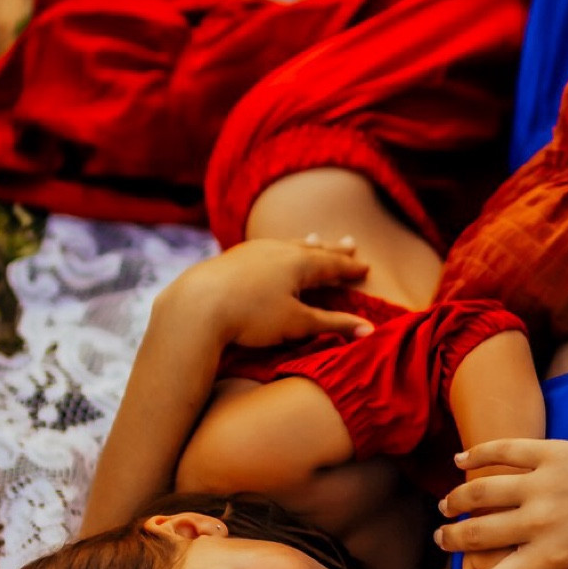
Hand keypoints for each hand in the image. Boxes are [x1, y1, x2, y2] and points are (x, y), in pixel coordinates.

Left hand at [174, 238, 371, 349]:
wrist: (197, 304)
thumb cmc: (252, 316)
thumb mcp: (297, 324)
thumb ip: (333, 324)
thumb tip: (370, 330)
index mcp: (299, 263)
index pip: (332, 264)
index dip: (350, 267)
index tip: (365, 267)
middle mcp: (279, 249)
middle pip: (313, 248)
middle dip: (333, 249)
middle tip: (350, 243)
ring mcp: (254, 250)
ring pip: (288, 244)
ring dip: (306, 243)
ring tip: (315, 238)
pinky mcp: (233, 257)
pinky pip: (266, 248)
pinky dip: (279, 248)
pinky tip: (272, 252)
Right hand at [436, 438, 567, 568]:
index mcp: (555, 558)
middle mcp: (543, 522)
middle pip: (478, 535)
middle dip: (452, 540)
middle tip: (441, 538)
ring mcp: (546, 483)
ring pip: (482, 491)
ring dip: (458, 499)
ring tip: (447, 504)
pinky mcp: (554, 452)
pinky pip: (506, 451)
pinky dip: (480, 454)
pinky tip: (462, 459)